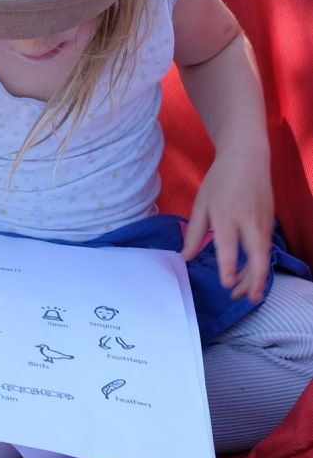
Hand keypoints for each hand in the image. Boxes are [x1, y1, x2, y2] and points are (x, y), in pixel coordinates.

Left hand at [181, 146, 272, 302]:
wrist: (247, 158)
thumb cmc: (219, 181)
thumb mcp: (201, 203)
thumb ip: (194, 233)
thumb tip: (185, 257)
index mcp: (225, 214)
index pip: (228, 244)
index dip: (229, 265)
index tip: (226, 283)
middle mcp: (248, 220)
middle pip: (257, 255)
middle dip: (253, 280)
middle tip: (244, 299)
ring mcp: (262, 221)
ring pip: (264, 255)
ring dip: (257, 277)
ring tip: (246, 295)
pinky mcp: (270, 222)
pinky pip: (266, 248)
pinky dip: (260, 264)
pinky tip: (251, 276)